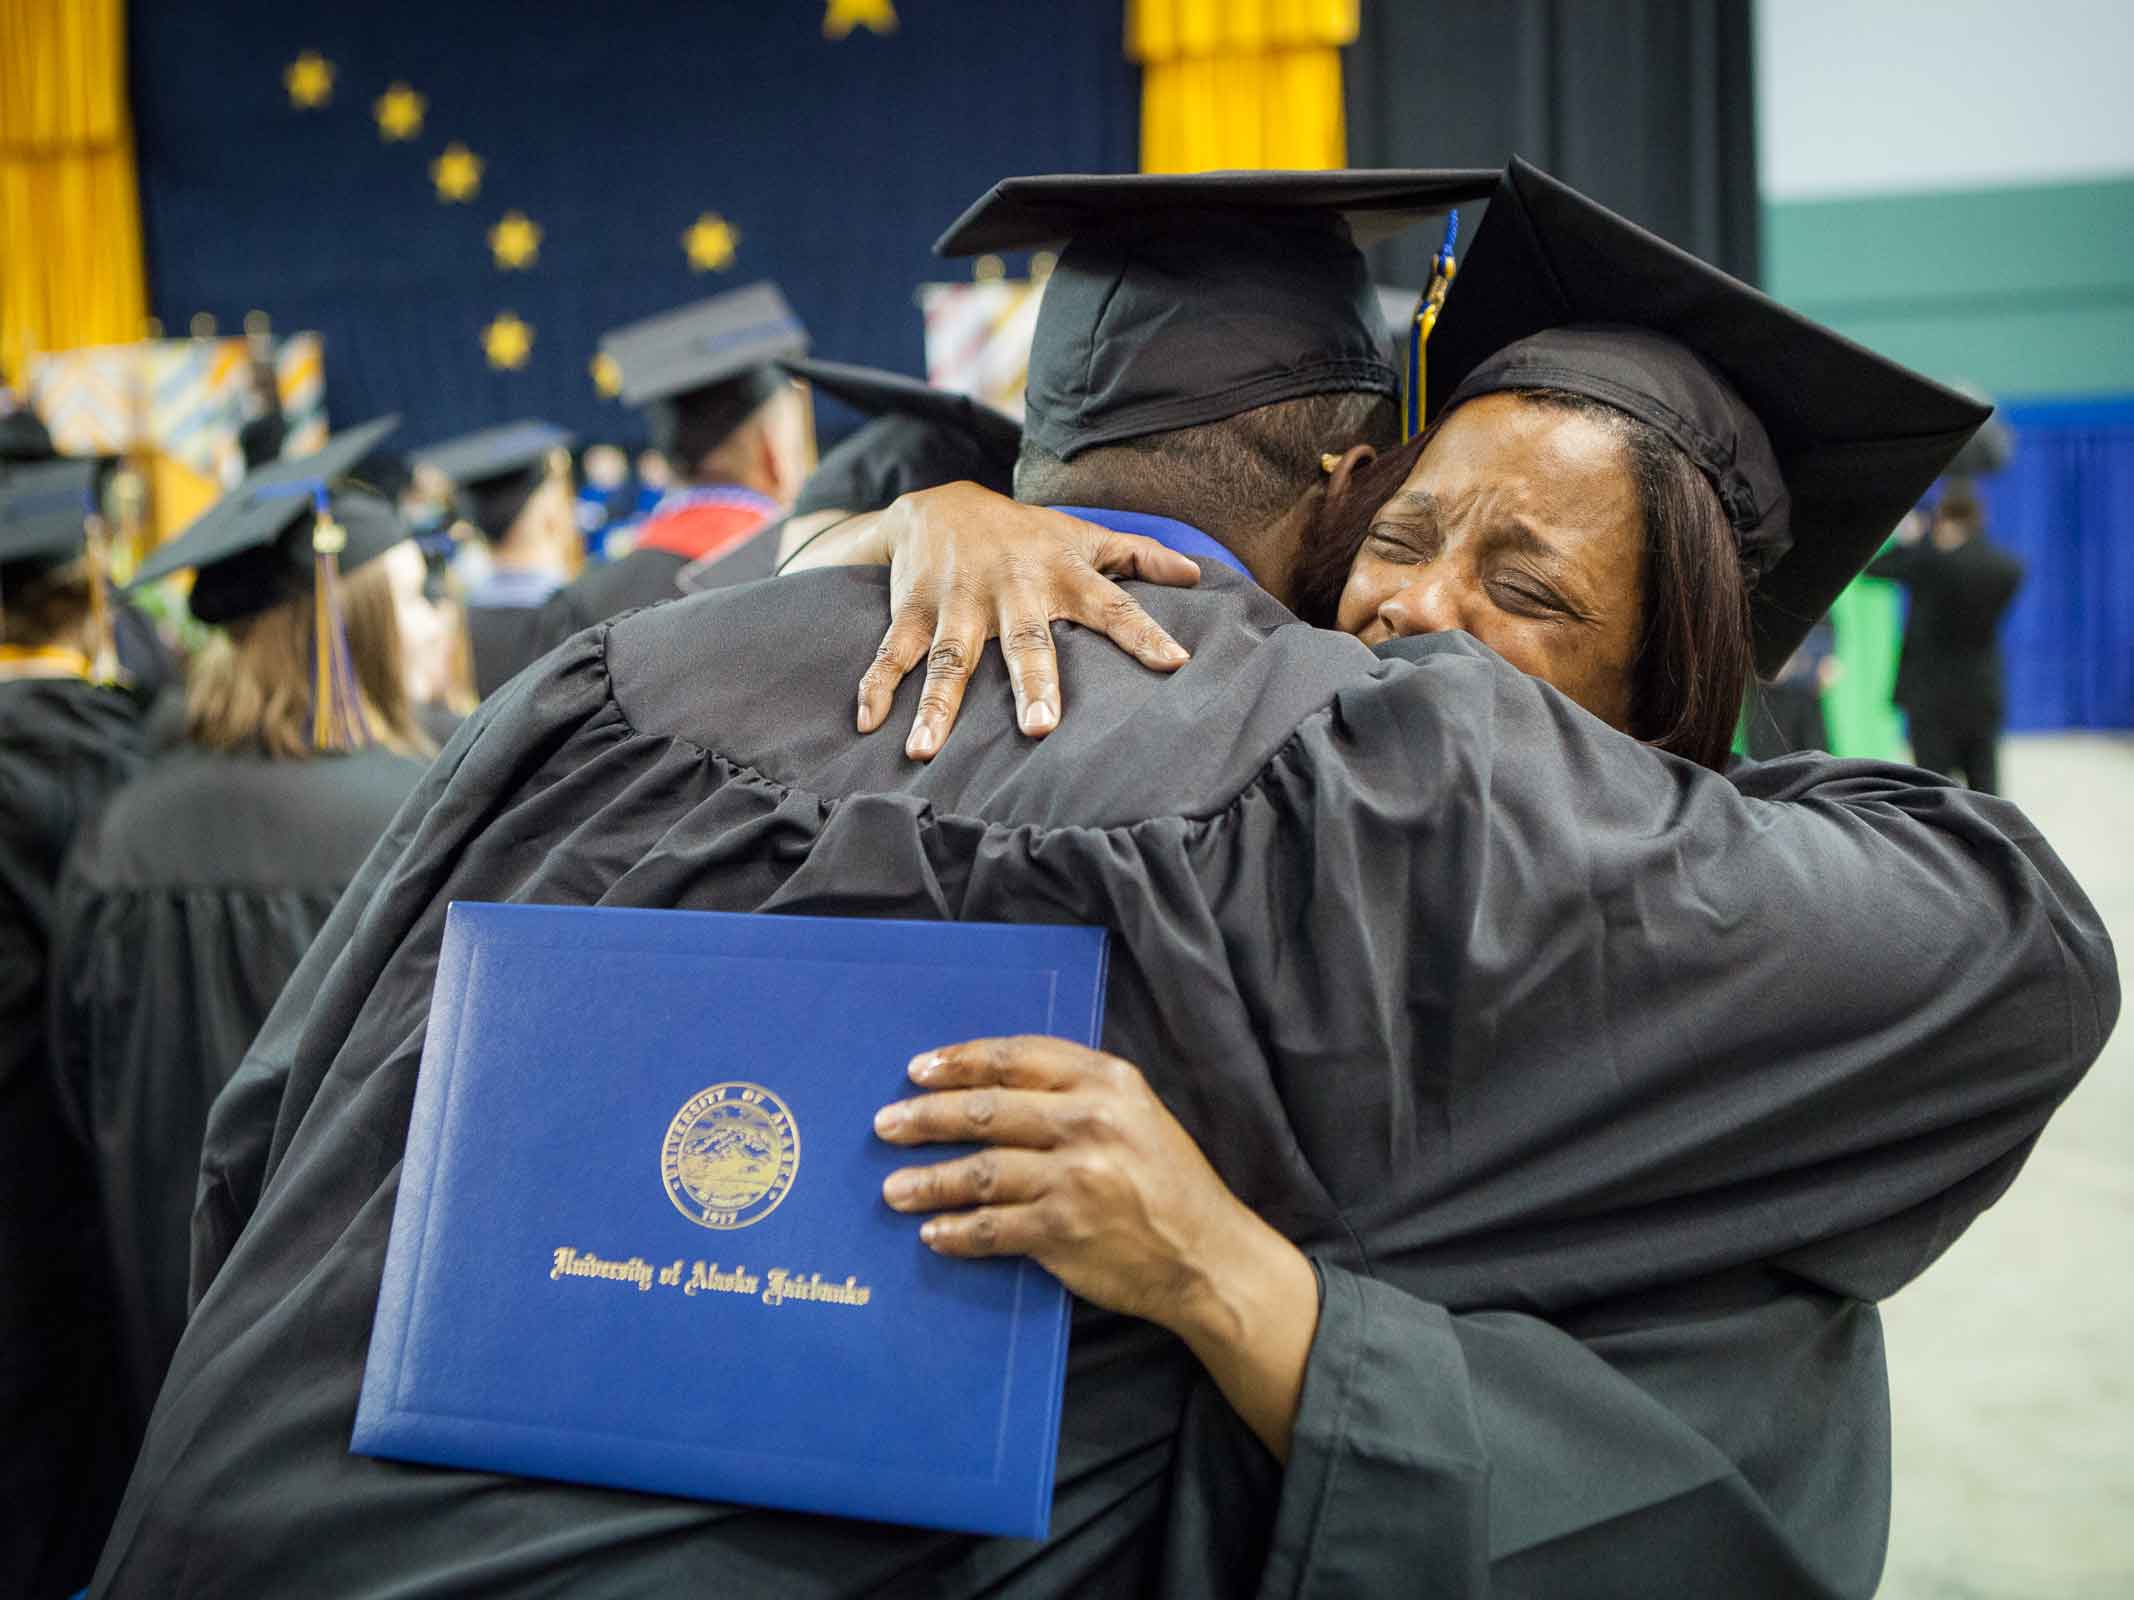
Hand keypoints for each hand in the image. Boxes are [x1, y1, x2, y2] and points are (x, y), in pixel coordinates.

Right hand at [855, 483, 1201, 759]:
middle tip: (1041, 729)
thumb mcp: (1082, 537)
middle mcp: (1011, 589)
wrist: (940, 503)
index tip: (1175, 663)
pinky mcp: (914, 609)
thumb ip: (1139, 556)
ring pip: (951, 658)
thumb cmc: (1026, 534)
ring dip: (936, 705)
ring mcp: (959, 601)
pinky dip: (876, 686)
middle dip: (1032, 683)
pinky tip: (867, 724)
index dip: (1143, 633)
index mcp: (1061, 574)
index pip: (1113, 606)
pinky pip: (893, 651)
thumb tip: (1198, 574)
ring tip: (924, 751)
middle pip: (1025, 642)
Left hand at [875, 1036, 1318, 1457]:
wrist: (1209, 1256)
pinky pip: (992, 1228)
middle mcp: (1090, 1122)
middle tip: (886, 1124)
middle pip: (987, 1110)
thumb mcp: (1136, 1113)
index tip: (919, 1069)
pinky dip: (956, 1231)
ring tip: (893, 1189)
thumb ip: (1076, 1092)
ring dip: (928, 1180)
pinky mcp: (1064, 1231)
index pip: (1017, 1059)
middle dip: (927, 1116)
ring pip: (980, 1171)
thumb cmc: (1167, 1181)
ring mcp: (1076, 1178)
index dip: (961, 1061)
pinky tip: (933, 1233)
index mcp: (1107, 1082)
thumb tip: (992, 1086)